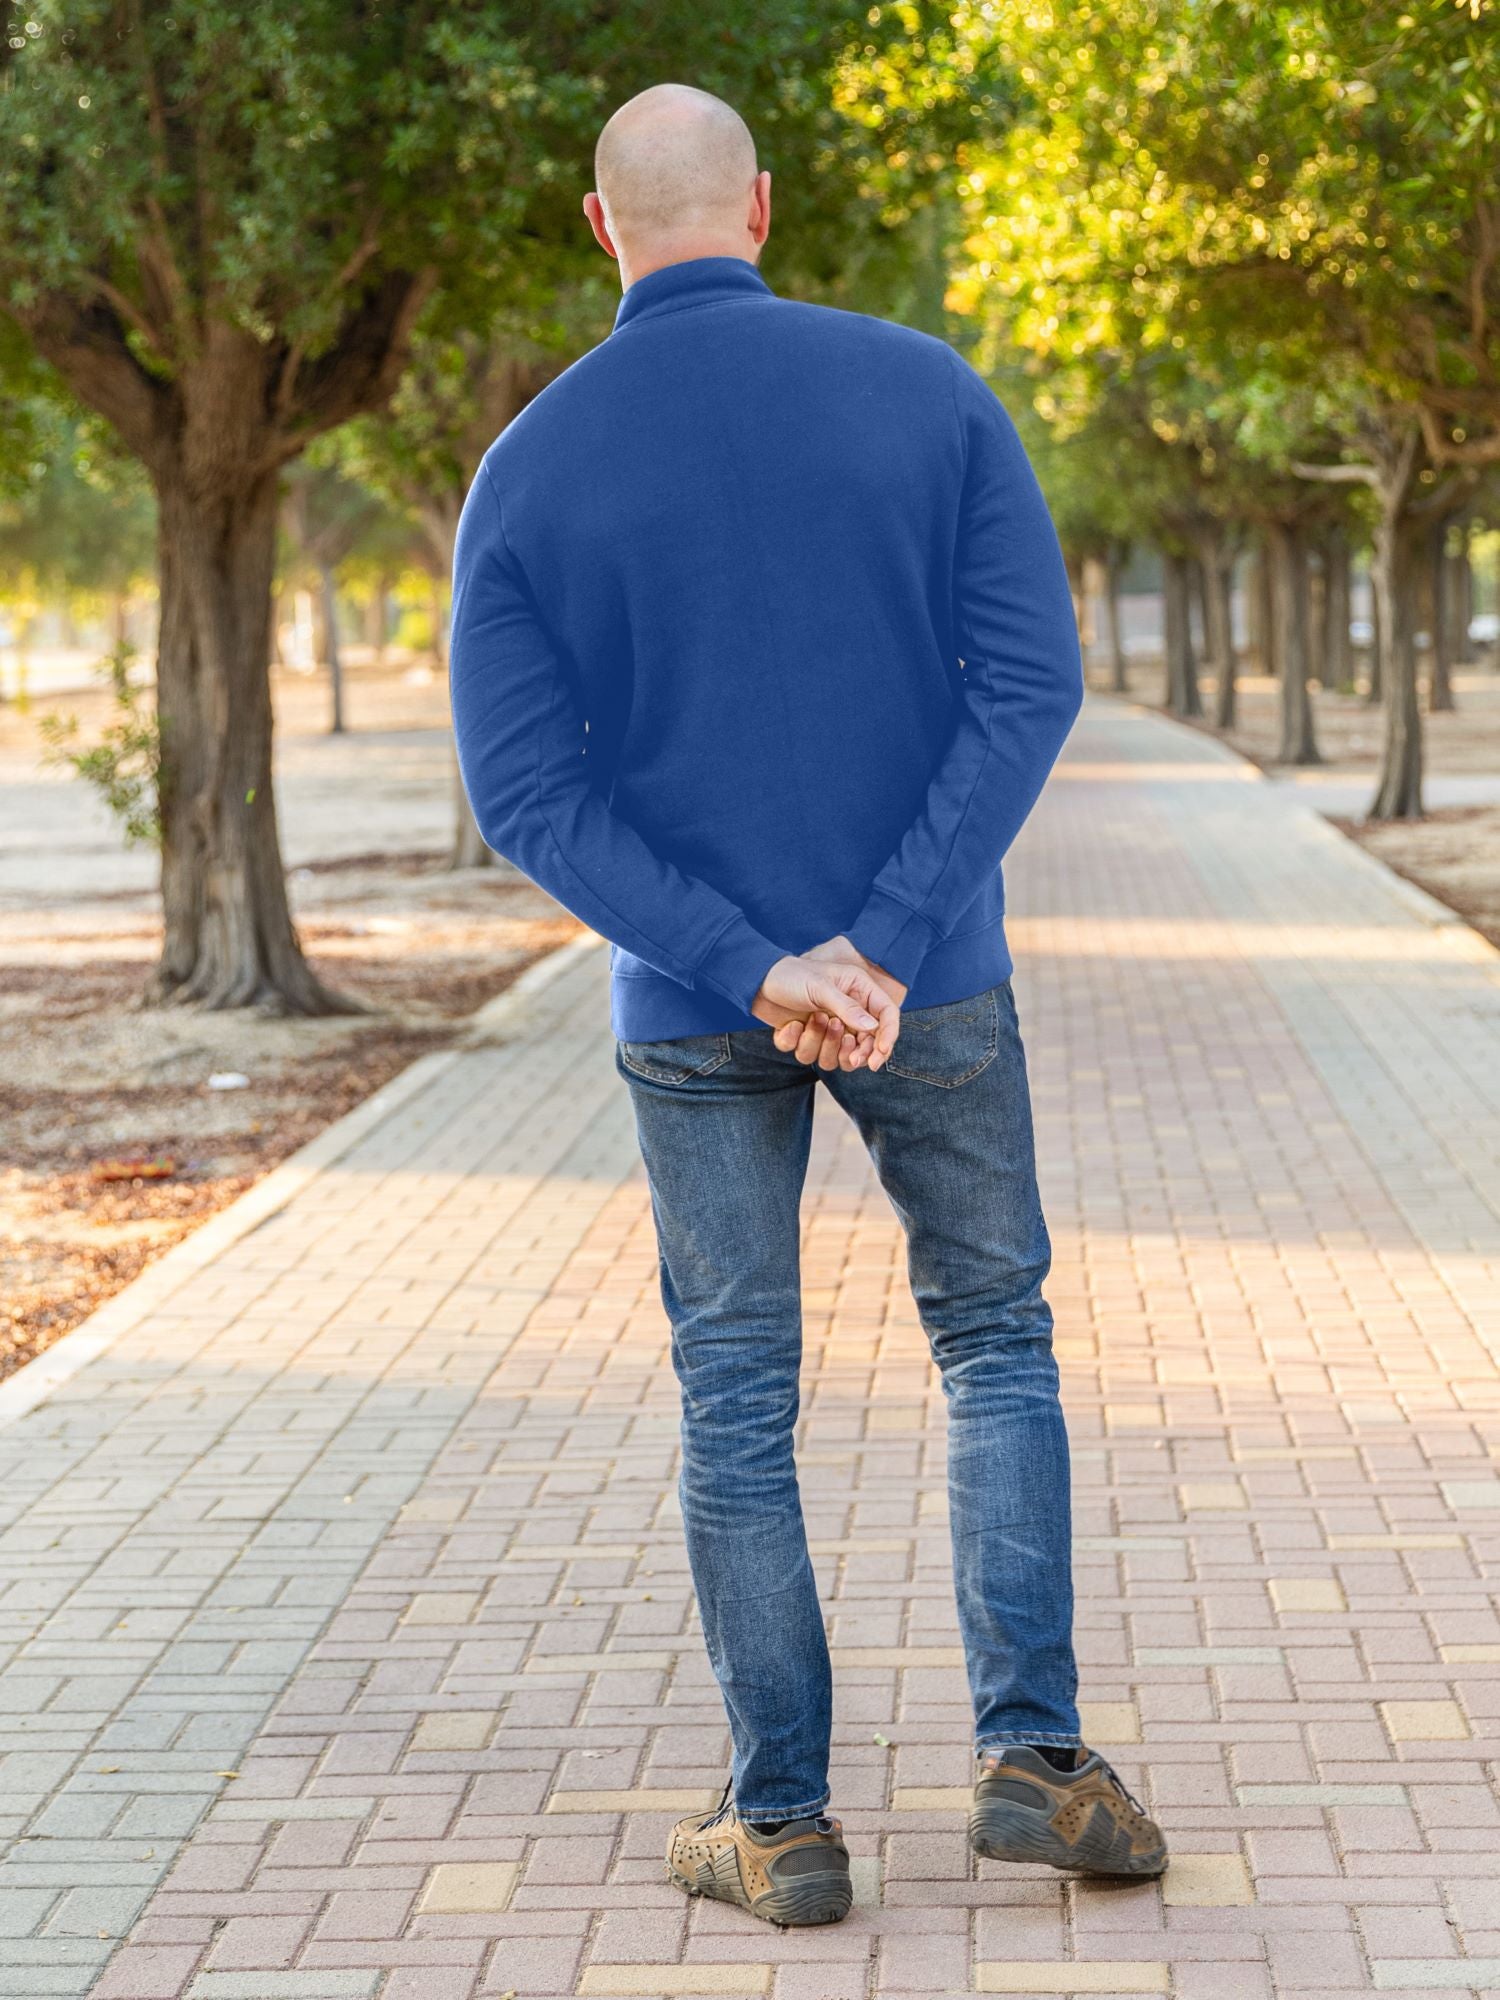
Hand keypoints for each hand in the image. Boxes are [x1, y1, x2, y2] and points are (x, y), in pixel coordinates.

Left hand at [751, 949, 901, 1072]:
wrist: (758, 980)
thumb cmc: (792, 974)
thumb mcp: (821, 987)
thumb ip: (848, 1008)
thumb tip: (873, 1028)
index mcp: (859, 992)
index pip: (887, 1016)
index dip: (888, 1037)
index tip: (878, 1056)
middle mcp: (847, 1013)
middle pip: (865, 1045)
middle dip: (856, 1053)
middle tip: (851, 1055)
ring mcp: (827, 1028)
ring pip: (834, 1056)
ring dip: (823, 1044)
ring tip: (813, 1020)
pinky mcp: (805, 1038)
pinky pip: (806, 1055)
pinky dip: (797, 1043)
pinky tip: (791, 1026)